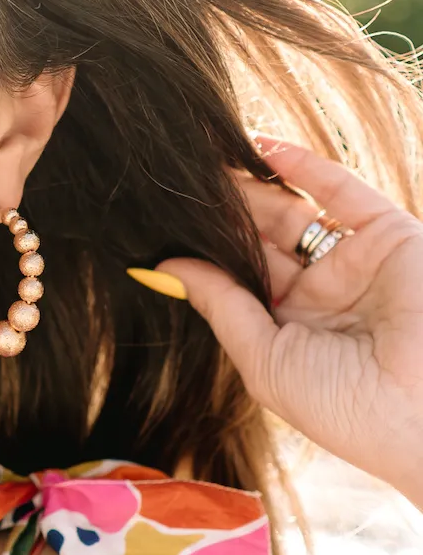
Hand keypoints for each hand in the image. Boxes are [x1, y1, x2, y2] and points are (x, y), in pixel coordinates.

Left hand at [156, 138, 422, 505]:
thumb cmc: (346, 408)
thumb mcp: (265, 360)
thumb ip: (220, 307)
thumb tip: (166, 267)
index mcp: (293, 325)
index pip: (240, 273)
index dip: (207, 247)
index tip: (165, 219)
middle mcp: (322, 290)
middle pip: (261, 237)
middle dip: (223, 211)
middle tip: (181, 181)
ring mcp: (354, 260)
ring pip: (292, 209)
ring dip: (250, 186)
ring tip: (206, 162)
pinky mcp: (389, 234)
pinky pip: (339, 188)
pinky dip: (301, 164)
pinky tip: (257, 146)